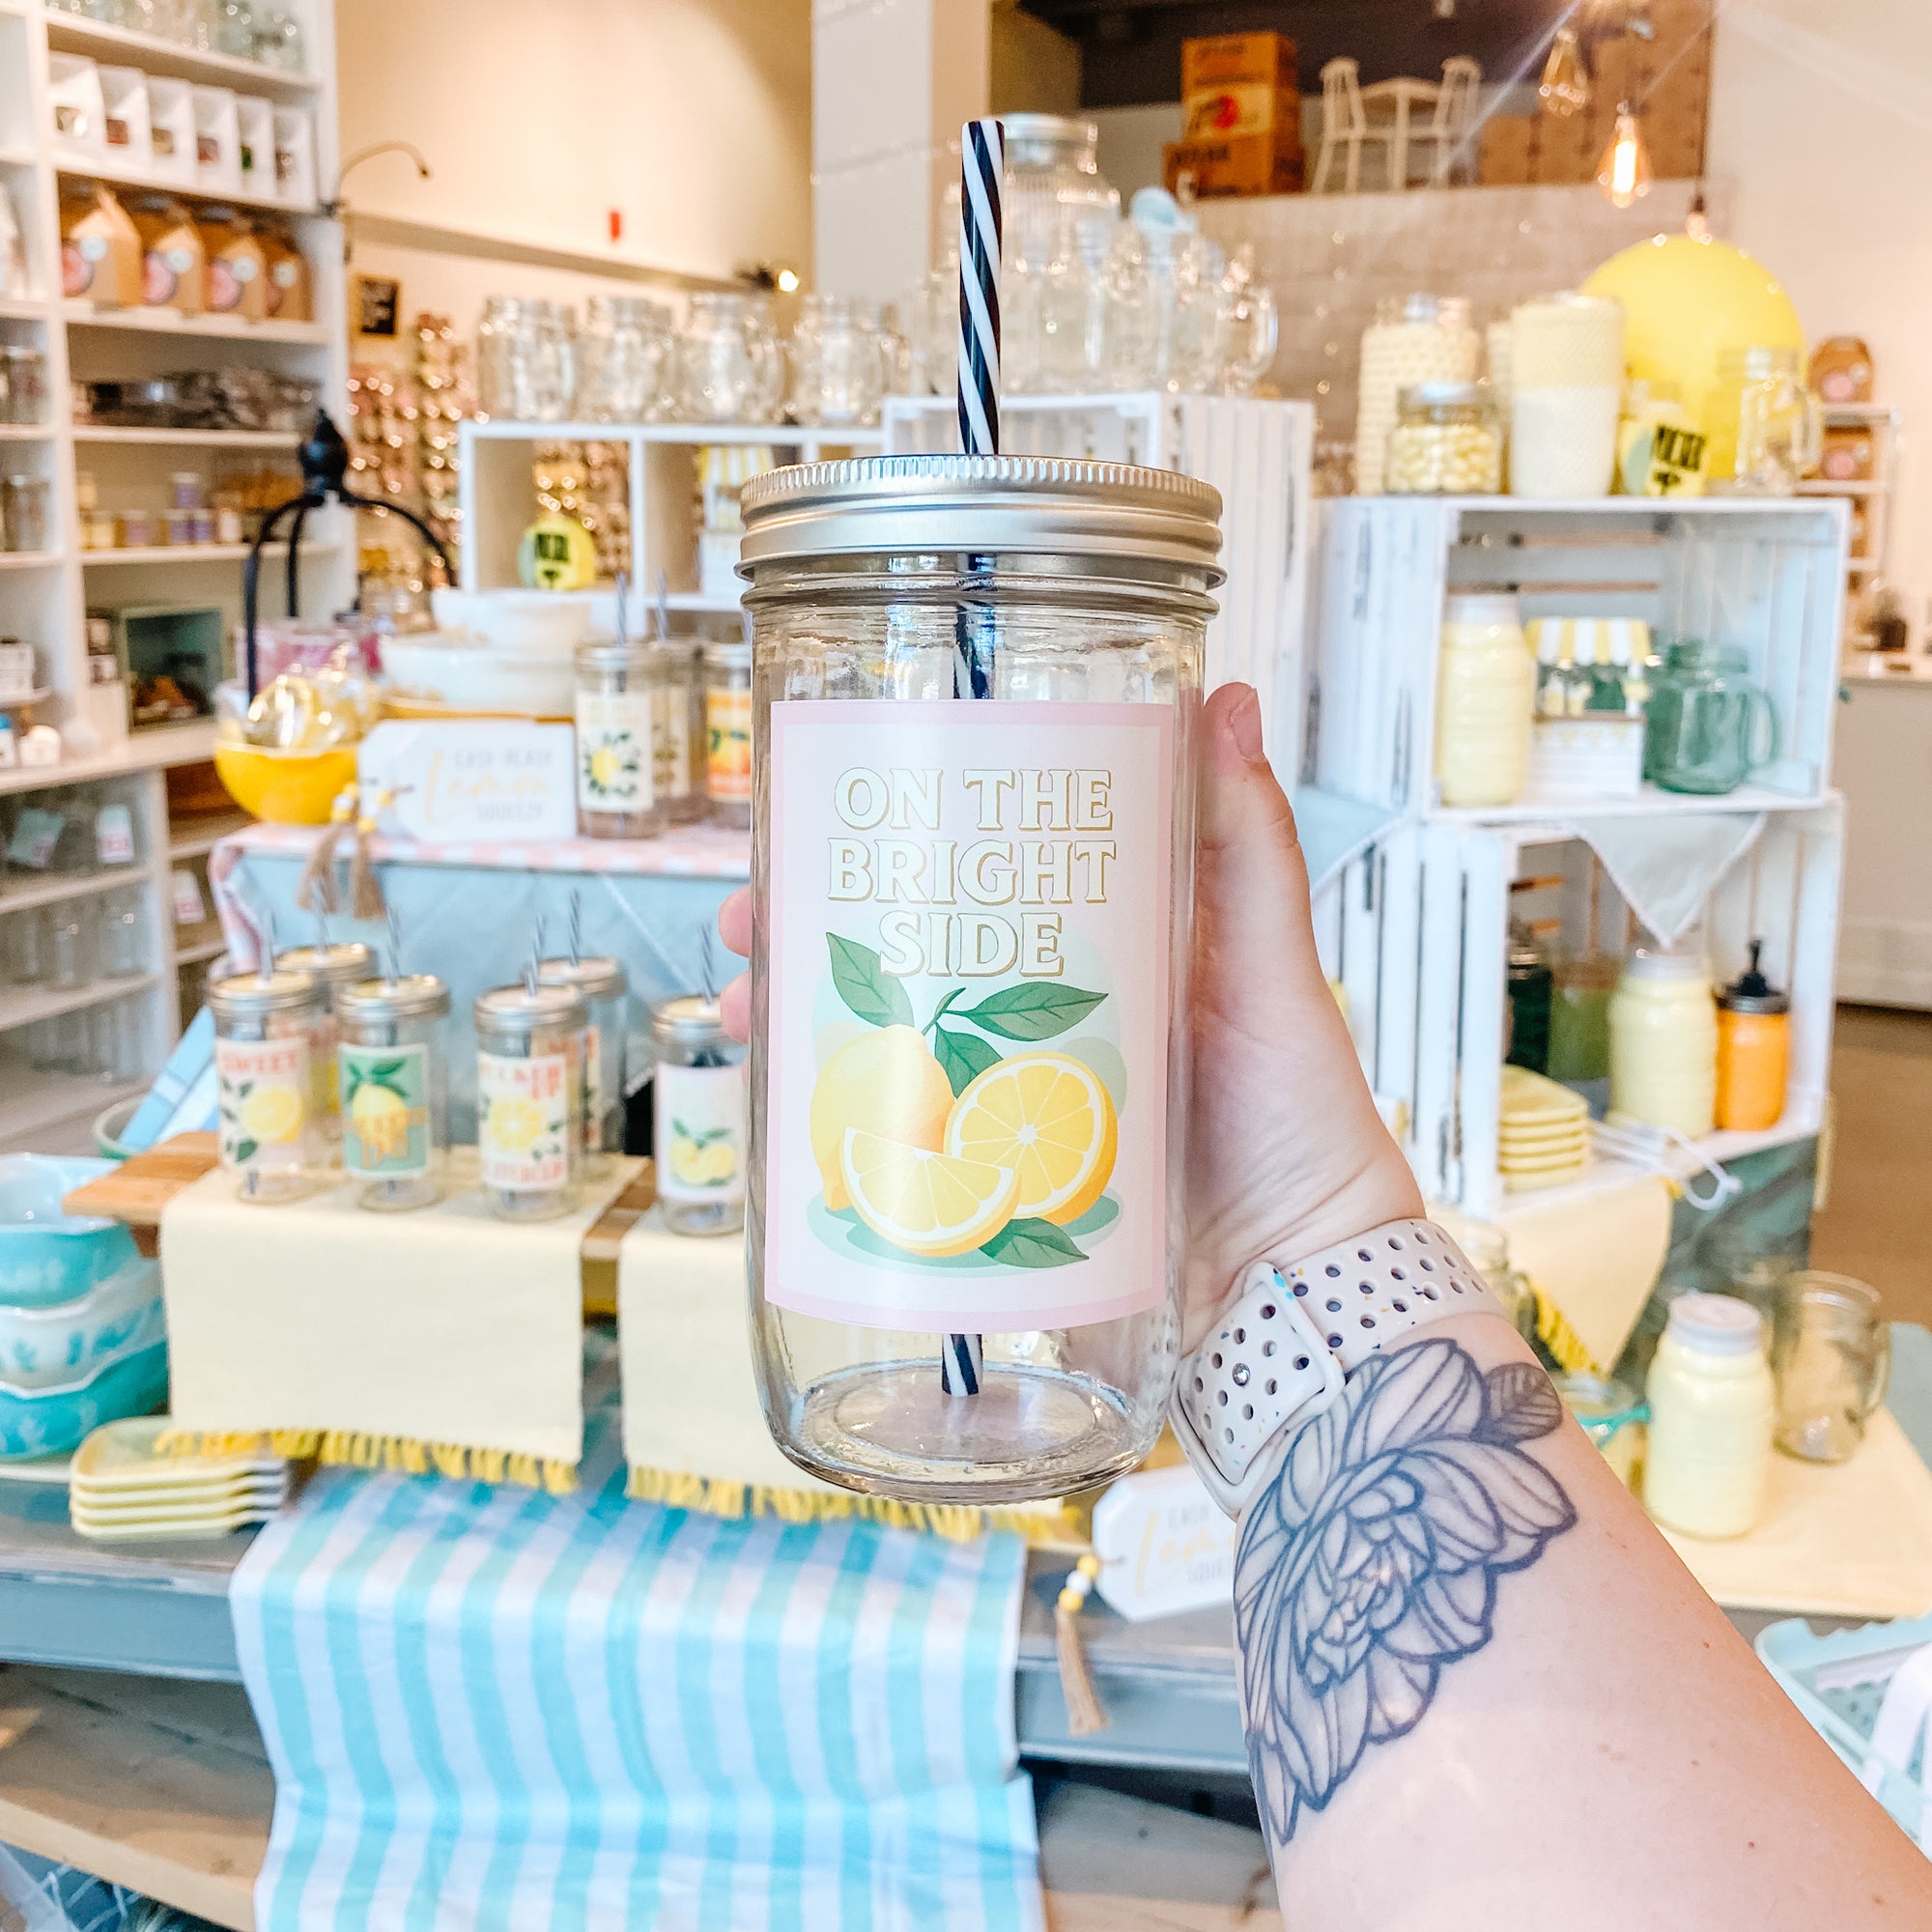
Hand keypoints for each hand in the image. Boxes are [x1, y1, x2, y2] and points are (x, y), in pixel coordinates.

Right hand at [713, 681, 1419, 1347]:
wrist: (1298, 1286)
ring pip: (881, 1048)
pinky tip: (781, 1116)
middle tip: (751, 925)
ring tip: (746, 1014)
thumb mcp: (1273, 967)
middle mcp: (1038, 1025)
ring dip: (800, 1025)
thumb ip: (1247, 847)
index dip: (894, 846)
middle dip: (811, 935)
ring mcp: (1008, 1107)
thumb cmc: (1301, 1118)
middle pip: (903, 959)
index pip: (975, 879)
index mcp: (1096, 954)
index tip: (826, 814)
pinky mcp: (993, 1188)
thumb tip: (1226, 699)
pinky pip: (898, 1149)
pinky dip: (834, 1129)